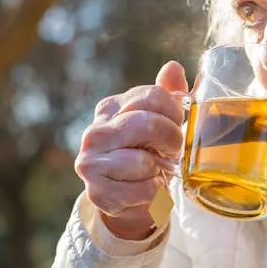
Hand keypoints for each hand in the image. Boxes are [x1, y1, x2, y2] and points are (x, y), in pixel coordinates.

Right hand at [75, 61, 187, 239]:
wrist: (131, 200)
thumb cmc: (149, 154)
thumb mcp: (161, 122)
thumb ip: (167, 95)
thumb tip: (173, 68)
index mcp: (111, 108)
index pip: (153, 96)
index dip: (174, 113)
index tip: (176, 125)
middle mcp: (95, 132)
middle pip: (147, 124)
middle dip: (170, 140)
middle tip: (171, 151)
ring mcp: (90, 163)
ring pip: (142, 161)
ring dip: (159, 171)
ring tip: (153, 172)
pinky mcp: (97, 193)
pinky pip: (140, 191)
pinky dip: (151, 193)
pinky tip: (144, 191)